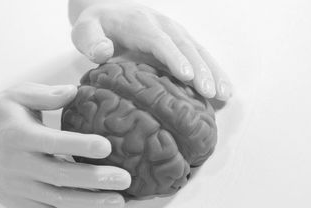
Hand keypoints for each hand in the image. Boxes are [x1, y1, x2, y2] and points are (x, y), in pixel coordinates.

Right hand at [0, 83, 130, 207]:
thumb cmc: (1, 120)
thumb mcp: (16, 98)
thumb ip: (44, 95)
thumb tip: (73, 91)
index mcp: (19, 137)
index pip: (53, 142)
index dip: (80, 145)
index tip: (106, 147)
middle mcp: (18, 165)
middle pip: (60, 175)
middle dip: (95, 179)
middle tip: (124, 179)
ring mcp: (19, 189)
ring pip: (58, 200)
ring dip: (91, 203)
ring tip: (120, 202)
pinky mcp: (22, 204)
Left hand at [69, 0, 232, 99]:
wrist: (110, 10)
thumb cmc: (97, 26)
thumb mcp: (85, 30)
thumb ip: (90, 40)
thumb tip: (103, 52)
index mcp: (140, 24)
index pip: (160, 41)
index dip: (175, 58)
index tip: (187, 77)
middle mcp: (164, 27)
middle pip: (186, 47)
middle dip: (201, 70)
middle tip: (212, 92)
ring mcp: (176, 34)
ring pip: (199, 51)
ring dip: (214, 72)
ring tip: (226, 94)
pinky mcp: (183, 43)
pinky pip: (202, 56)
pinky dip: (215, 72)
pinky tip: (226, 89)